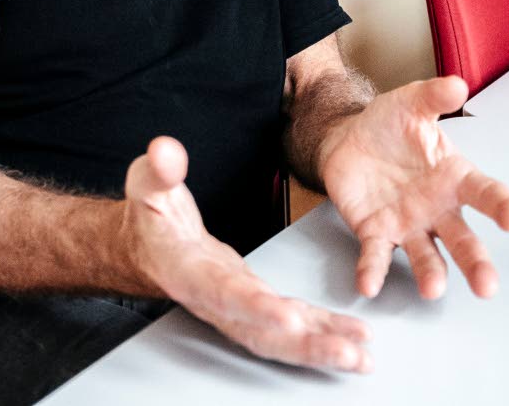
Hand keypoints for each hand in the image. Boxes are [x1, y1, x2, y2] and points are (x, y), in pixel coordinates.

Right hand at [121, 136, 373, 371]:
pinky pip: (290, 327)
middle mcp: (216, 300)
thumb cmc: (150, 219)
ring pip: (280, 339)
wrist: (147, 247)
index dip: (255, 308)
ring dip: (322, 348)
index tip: (288, 317)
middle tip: (348, 352)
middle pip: (261, 332)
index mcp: (189, 272)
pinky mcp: (254, 305)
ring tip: (361, 357)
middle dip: (305, 345)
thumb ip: (159, 170)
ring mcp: (237, 307)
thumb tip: (166, 151)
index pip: (224, 293)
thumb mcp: (147, 184)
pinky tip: (351, 340)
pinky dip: (322, 334)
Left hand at [318, 76, 508, 299]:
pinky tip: (370, 284)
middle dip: (476, 262)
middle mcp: (437, 208)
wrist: (348, 139)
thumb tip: (457, 85)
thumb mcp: (411, 103)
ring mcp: (408, 225)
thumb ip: (434, 96)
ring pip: (426, 255)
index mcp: (454, 177)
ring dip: (431, 274)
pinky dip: (373, 270)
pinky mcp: (376, 232)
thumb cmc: (389, 126)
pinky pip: (376, 255)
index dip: (503, 206)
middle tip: (487, 285)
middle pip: (463, 239)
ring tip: (433, 289)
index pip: (486, 193)